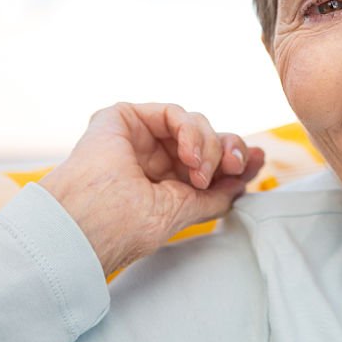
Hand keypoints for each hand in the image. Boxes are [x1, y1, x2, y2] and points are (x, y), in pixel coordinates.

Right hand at [39, 102, 264, 275]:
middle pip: (207, 137)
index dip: (234, 157)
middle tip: (233, 166)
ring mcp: (137, 136)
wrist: (85, 228)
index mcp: (162, 181)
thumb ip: (215, 194)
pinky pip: (173, 112)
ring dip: (209, 145)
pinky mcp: (122, 117)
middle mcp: (151, 156)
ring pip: (195, 123)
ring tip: (200, 173)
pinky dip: (191, 131)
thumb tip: (244, 177)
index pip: (208, 160)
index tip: (256, 161)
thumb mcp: (183, 212)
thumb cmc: (122, 229)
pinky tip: (190, 157)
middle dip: (227, 148)